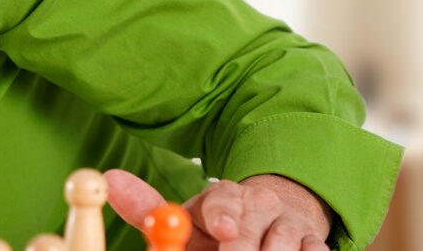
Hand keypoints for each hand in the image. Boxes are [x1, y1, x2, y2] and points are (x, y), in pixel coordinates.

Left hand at [104, 169, 333, 250]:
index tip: (221, 231)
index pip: (222, 199)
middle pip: (257, 224)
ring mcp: (290, 224)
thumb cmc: (217, 227)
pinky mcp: (314, 243)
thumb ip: (146, 207)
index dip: (222, 215)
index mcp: (224, 195)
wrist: (269, 223)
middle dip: (244, 247)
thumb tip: (108, 178)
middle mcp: (261, 204)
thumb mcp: (184, 219)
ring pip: (286, 242)